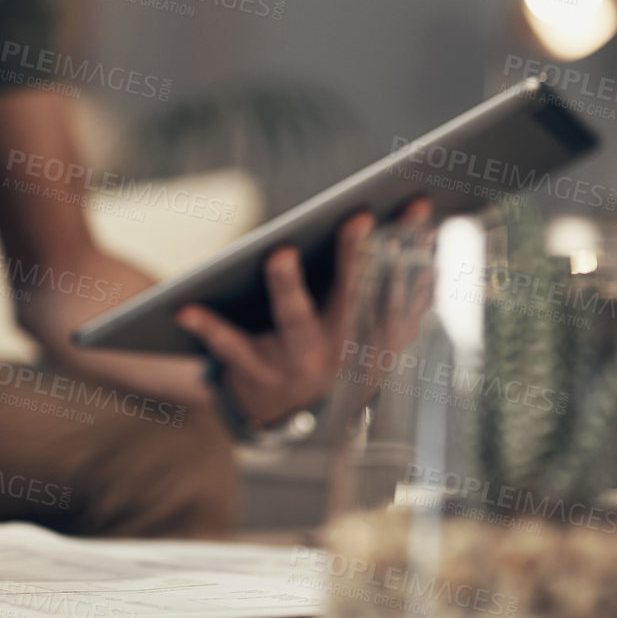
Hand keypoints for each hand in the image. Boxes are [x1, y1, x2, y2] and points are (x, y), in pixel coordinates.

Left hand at [176, 200, 434, 426]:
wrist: (285, 414)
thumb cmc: (330, 350)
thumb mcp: (372, 334)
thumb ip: (398, 297)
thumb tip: (430, 248)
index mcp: (372, 330)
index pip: (396, 278)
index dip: (409, 243)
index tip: (414, 203)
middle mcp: (342, 347)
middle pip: (352, 296)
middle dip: (357, 258)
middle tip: (358, 218)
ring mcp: (299, 361)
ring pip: (295, 320)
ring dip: (288, 288)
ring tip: (280, 253)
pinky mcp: (258, 372)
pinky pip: (231, 347)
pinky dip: (208, 327)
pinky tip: (185, 307)